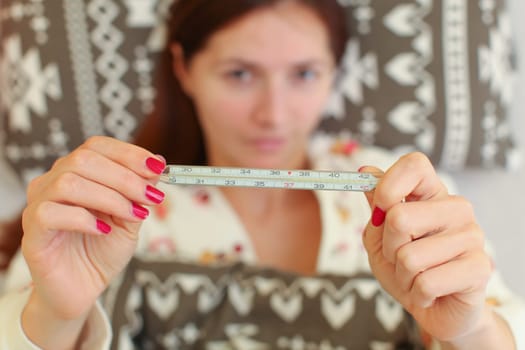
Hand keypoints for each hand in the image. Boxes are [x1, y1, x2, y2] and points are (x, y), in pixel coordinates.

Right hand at [21, 136, 165, 320]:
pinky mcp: (32, 232)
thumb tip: (157, 163)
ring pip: (68, 182)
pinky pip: (50, 213)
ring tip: (133, 215)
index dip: (129, 154)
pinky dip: (83, 218)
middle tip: (151, 197)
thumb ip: (140, 191)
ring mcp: (39, 205)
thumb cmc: (103, 249)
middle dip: (125, 177)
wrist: (84, 288)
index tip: (158, 168)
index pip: (97, 147)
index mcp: (77, 173)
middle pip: (84, 160)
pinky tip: (103, 230)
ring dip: (110, 197)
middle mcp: (53, 182)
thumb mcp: (131, 217)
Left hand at [361, 152, 492, 343]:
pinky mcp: (479, 268)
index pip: (414, 165)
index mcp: (433, 193)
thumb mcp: (380, 235)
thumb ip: (376, 204)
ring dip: (402, 274)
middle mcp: (457, 208)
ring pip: (408, 256)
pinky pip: (426, 281)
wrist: (433, 308)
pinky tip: (429, 291)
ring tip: (415, 276)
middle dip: (388, 247)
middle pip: (400, 217)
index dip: (388, 185)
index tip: (378, 212)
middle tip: (399, 258)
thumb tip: (365, 169)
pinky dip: (416, 292)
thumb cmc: (405, 268)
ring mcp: (472, 236)